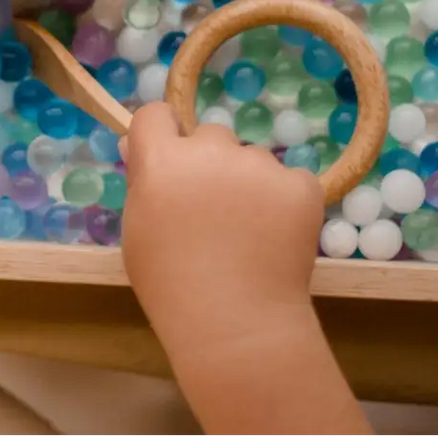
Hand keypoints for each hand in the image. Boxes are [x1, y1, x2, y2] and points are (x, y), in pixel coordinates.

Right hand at [121, 102, 324, 339]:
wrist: (234, 323)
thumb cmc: (171, 284)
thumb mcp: (137, 232)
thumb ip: (142, 183)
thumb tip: (141, 148)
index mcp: (163, 160)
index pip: (156, 114)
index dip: (161, 135)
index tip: (167, 160)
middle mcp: (210, 150)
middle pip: (209, 135)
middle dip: (209, 163)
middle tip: (212, 210)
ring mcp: (259, 165)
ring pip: (252, 159)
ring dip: (248, 183)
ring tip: (247, 233)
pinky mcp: (300, 185)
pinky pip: (290, 181)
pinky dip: (285, 202)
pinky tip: (276, 237)